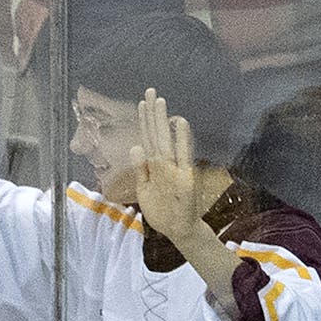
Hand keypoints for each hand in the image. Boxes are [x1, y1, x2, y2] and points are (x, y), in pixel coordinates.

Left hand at [133, 88, 201, 243]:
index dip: (145, 122)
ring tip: (159, 101)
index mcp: (155, 166)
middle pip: (156, 135)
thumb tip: (135, 146)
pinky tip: (178, 122)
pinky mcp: (185, 178)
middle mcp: (166, 164)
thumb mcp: (144, 189)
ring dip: (162, 121)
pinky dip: (181, 139)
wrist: (179, 229)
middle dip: (152, 114)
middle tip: (149, 91)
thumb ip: (140, 169)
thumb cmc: (162, 210)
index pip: (148, 139)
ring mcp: (176, 169)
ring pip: (165, 141)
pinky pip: (182, 156)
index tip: (141, 103)